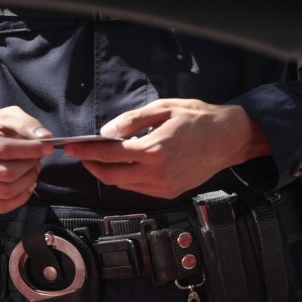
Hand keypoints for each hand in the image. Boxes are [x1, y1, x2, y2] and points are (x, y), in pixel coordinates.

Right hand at [0, 106, 53, 212]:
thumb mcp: (8, 117)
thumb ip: (27, 125)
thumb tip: (45, 138)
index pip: (4, 150)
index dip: (30, 150)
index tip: (48, 147)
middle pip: (7, 173)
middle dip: (30, 166)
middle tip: (38, 158)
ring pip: (6, 192)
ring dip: (28, 181)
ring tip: (33, 168)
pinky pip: (3, 206)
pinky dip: (22, 197)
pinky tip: (27, 183)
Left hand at [63, 99, 269, 198]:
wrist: (230, 138)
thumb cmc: (199, 119)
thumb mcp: (163, 108)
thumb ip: (131, 121)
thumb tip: (106, 132)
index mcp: (153, 150)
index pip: (108, 155)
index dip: (85, 152)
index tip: (72, 148)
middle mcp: (157, 173)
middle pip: (110, 176)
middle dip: (91, 166)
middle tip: (81, 154)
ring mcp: (163, 186)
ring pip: (122, 185)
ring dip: (107, 173)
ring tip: (100, 158)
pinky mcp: (169, 192)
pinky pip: (137, 188)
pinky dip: (125, 178)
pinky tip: (124, 165)